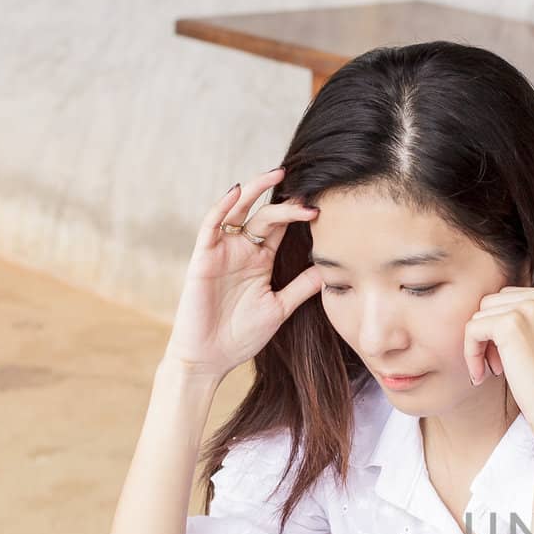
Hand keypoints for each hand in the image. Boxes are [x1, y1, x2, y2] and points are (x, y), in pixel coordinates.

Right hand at [163, 168, 322, 379]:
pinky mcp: (203, 257)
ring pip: (238, 211)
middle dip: (287, 205)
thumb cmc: (241, 335)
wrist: (210, 358)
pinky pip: (211, 225)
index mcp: (261, 262)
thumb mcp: (279, 308)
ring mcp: (222, 252)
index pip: (281, 229)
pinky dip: (222, 207)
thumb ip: (301, 287)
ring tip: (277, 175)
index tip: (324, 210)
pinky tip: (237, 191)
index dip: (299, 217)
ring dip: (255, 191)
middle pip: (264, 216)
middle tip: (310, 198)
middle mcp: (242, 251)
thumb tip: (330, 269)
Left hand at [465, 287, 533, 443]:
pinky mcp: (510, 324)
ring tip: (492, 370)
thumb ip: (529, 320)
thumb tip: (487, 310)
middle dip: (489, 333)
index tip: (506, 358)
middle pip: (494, 302)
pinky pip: (472, 329)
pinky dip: (470, 353)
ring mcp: (530, 308)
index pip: (512, 298)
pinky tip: (481, 375)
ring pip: (481, 314)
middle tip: (496, 366)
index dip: (501, 328)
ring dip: (479, 344)